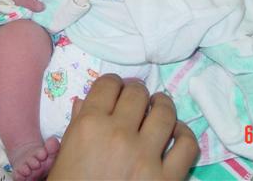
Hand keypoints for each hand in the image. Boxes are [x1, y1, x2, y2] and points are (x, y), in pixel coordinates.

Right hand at [48, 74, 198, 179]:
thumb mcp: (65, 157)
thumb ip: (77, 126)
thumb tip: (85, 103)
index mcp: (89, 126)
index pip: (108, 85)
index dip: (113, 82)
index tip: (116, 87)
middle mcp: (118, 133)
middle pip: (137, 93)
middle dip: (136, 92)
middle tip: (137, 98)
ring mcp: (146, 156)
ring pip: (164, 112)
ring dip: (162, 105)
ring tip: (159, 106)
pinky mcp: (168, 179)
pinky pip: (187, 144)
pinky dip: (184, 134)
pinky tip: (176, 134)